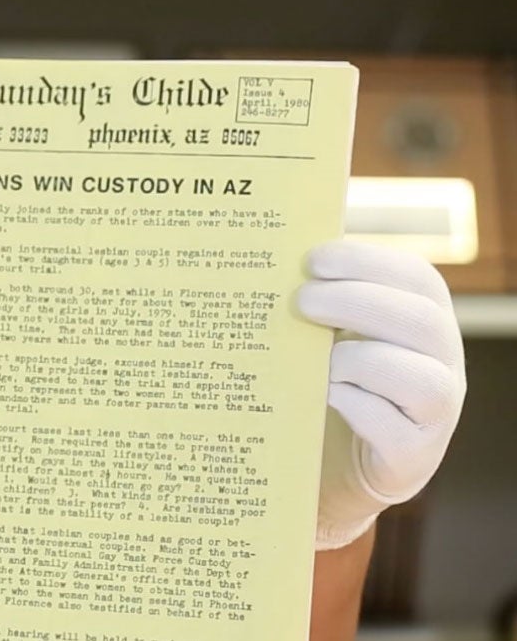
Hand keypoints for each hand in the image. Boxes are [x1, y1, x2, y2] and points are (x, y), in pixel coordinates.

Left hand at [298, 240, 465, 549]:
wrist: (340, 459)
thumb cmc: (337, 378)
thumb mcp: (336, 332)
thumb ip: (323, 298)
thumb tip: (274, 259)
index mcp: (427, 318)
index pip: (417, 278)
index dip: (368, 262)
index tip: (313, 260)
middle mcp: (444, 363)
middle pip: (422, 322)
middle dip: (358, 303)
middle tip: (301, 301)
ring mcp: (435, 412)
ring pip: (421, 378)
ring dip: (358, 360)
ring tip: (314, 358)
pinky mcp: (411, 455)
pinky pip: (393, 428)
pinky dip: (354, 405)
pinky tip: (322, 395)